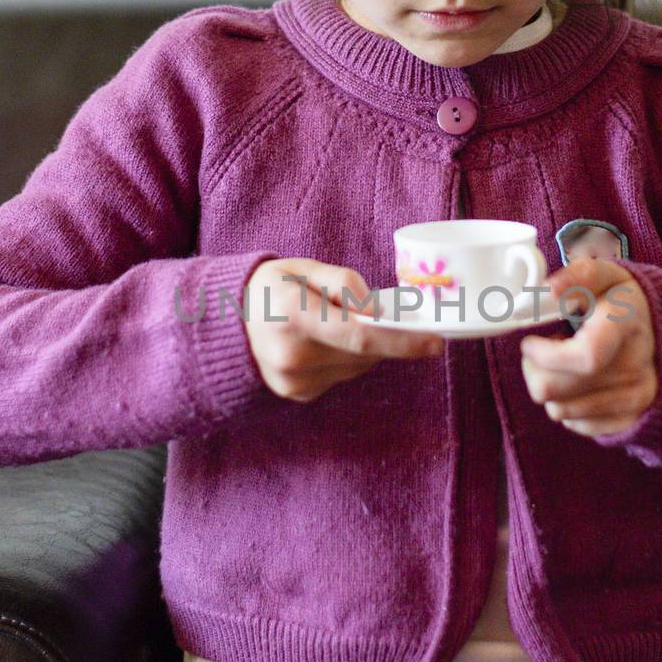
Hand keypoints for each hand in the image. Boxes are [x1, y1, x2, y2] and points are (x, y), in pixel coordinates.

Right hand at [244, 257, 443, 403]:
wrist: (226, 321)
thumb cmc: (270, 287)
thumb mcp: (304, 267)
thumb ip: (344, 284)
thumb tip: (377, 310)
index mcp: (294, 318)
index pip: (360, 337)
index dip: (402, 342)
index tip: (435, 343)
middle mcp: (293, 357)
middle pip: (364, 353)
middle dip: (380, 334)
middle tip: (371, 313)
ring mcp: (294, 381)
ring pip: (356, 367)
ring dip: (360, 348)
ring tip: (332, 324)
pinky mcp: (298, 394)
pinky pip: (341, 376)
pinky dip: (342, 359)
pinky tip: (320, 343)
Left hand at [519, 257, 658, 437]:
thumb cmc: (625, 302)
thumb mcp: (607, 276)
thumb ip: (579, 275)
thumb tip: (551, 289)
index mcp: (626, 325)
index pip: (585, 357)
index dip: (545, 356)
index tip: (530, 344)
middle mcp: (636, 366)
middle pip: (556, 390)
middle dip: (534, 370)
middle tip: (541, 351)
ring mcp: (636, 398)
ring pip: (559, 410)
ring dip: (550, 387)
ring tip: (564, 363)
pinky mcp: (630, 419)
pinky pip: (576, 425)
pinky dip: (568, 404)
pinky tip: (580, 382)